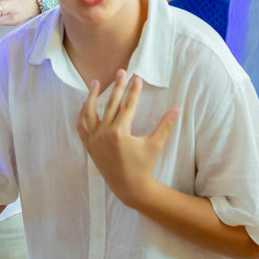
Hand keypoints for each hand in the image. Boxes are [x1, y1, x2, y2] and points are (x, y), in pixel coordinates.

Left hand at [76, 70, 178, 208]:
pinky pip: (82, 126)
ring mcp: (94, 139)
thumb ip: (165, 126)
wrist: (128, 187)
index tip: (137, 78)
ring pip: (90, 112)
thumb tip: (177, 109)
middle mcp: (104, 133)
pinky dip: (82, 114)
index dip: (134, 91)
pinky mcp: (89, 145)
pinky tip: (85, 104)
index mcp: (120, 132)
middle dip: (117, 86)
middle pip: (110, 104)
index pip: (128, 105)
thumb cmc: (143, 166)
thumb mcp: (155, 145)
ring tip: (95, 82)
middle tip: (122, 71)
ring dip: (92, 95)